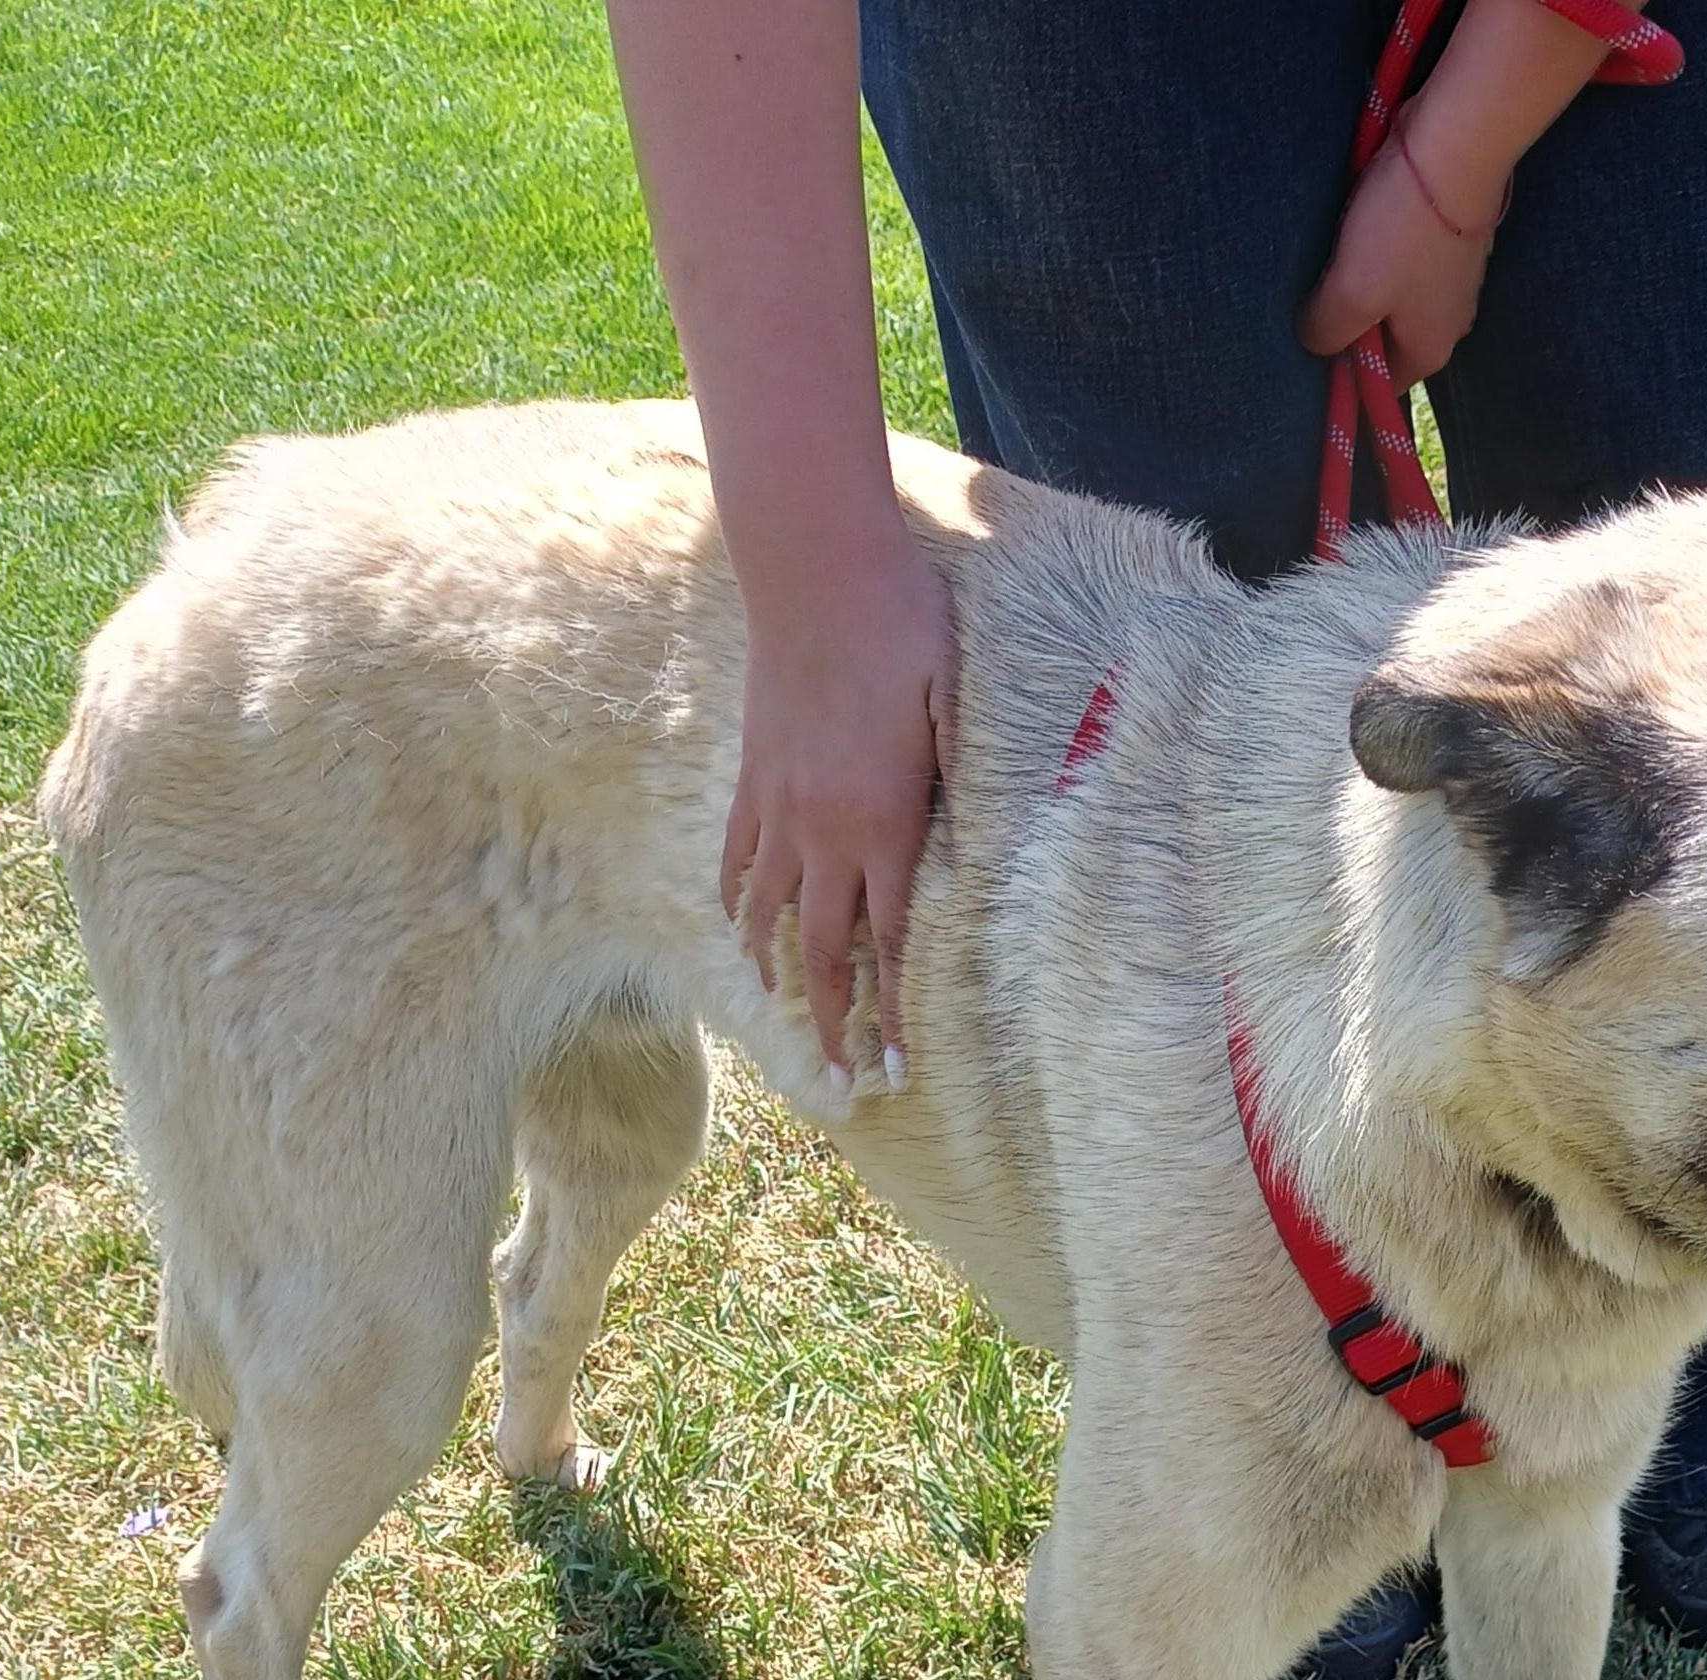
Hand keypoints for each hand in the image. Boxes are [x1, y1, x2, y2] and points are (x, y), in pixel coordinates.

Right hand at [721, 535, 953, 1091]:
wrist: (817, 573)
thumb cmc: (905, 630)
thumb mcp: (957, 706)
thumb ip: (960, 786)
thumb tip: (970, 859)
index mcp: (884, 825)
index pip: (888, 945)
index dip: (890, 1013)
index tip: (893, 1066)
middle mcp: (824, 832)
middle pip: (824, 954)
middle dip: (835, 1024)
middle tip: (842, 1079)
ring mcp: (778, 808)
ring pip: (769, 916)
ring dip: (780, 975)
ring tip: (790, 1018)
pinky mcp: (751, 780)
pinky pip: (736, 861)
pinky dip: (737, 906)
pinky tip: (744, 933)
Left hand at [1296, 103, 1509, 387]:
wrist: (1457, 145)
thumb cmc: (1402, 229)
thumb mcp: (1350, 294)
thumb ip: (1324, 332)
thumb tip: (1313, 340)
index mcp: (1429, 352)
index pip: (1378, 385)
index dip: (1343, 372)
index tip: (1314, 339)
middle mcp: (1450, 324)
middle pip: (1386, 341)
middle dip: (1352, 323)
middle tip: (1321, 290)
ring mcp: (1456, 281)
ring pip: (1395, 299)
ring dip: (1365, 282)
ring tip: (1341, 252)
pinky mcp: (1453, 240)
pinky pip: (1408, 261)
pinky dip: (1384, 251)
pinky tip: (1366, 225)